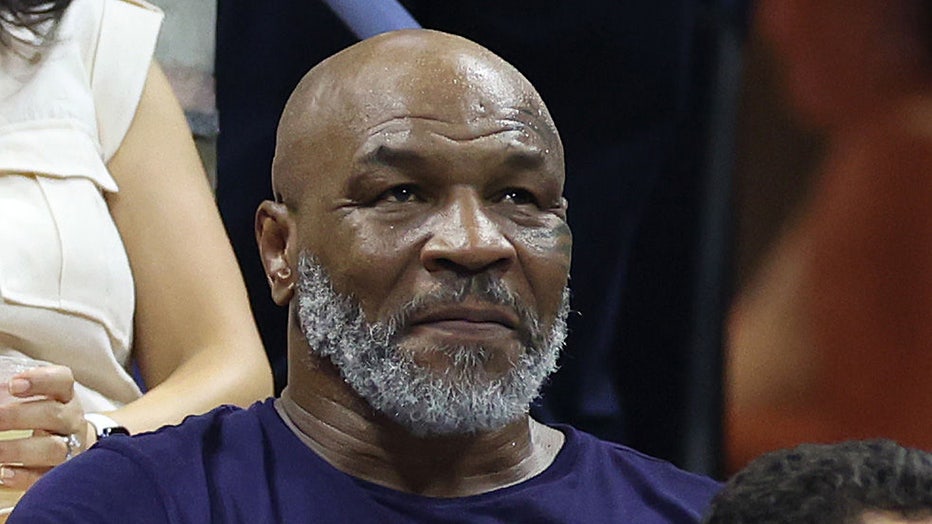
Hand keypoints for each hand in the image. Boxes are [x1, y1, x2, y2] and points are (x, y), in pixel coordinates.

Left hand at [0, 365, 87, 489]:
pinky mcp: (62, 472)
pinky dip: (24, 476)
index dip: (41, 380)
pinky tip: (3, 473)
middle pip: (54, 415)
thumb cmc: (46, 416)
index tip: (13, 384)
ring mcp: (71, 447)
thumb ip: (12, 395)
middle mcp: (71, 420)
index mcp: (65, 396)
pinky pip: (46, 476)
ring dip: (18, 449)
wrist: (75, 444)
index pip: (62, 381)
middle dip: (18, 416)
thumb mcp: (40, 399)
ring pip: (53, 448)